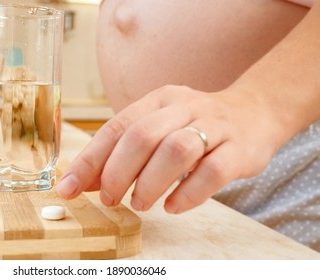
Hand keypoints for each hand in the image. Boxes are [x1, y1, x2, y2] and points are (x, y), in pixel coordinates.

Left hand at [57, 85, 283, 213]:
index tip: (69, 187)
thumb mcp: (158, 130)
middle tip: (110, 199)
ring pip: (176, 151)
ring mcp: (214, 125)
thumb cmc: (195, 127)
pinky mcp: (240, 148)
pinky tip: (173, 206)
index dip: (90, 159)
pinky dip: (187, 194)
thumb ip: (123, 152)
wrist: (254, 113)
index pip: (116, 127)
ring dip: (150, 183)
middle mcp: (184, 106)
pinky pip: (212, 171)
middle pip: (143, 136)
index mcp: (158, 100)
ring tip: (140, 204)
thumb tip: (84, 181)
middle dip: (118, 172)